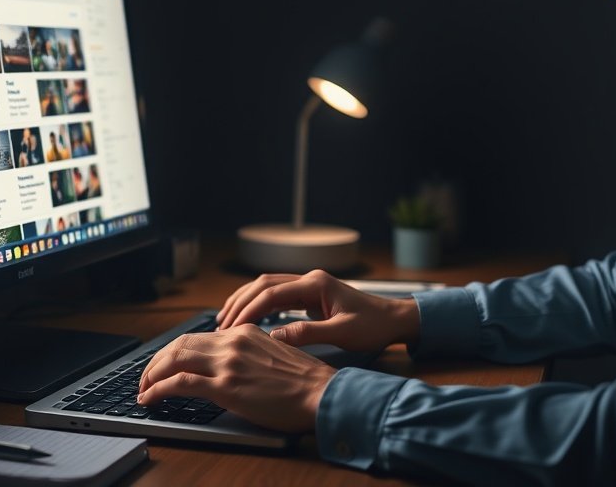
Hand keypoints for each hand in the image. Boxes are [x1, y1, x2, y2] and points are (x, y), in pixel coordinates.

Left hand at [136, 324, 334, 432]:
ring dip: (151, 375)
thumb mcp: (273, 356)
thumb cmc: (305, 383)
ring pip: (174, 360)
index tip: (164, 365)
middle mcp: (233, 342)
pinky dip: (158, 389)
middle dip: (155, 362)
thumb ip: (248, 355)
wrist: (322, 393)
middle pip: (179, 345)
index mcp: (244, 333)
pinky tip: (149, 398)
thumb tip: (228, 367)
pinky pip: (179, 383)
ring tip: (143, 389)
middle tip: (145, 378)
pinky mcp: (225, 387)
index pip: (196, 337)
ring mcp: (228, 363)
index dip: (173, 352)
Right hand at [216, 269, 419, 353]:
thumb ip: (308, 334)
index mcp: (315, 284)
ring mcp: (308, 285)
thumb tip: (275, 337)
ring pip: (267, 286)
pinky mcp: (309, 294)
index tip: (233, 328)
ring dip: (245, 301)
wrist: (393, 320)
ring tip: (226, 320)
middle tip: (222, 325)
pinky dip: (258, 304)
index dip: (249, 310)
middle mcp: (309, 279)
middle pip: (263, 284)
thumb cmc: (372, 326)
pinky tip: (248, 318)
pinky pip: (277, 295)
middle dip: (240, 303)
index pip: (271, 292)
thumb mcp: (342, 334)